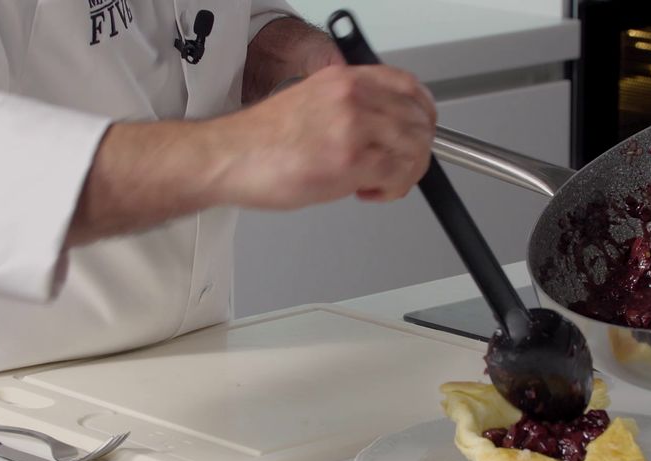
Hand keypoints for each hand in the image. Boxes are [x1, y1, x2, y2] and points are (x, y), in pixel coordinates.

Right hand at [209, 64, 435, 209]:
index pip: (408, 86)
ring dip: (405, 174)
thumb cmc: (260, 141)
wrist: (227, 157)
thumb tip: (380, 131)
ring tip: (379, 184)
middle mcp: (351, 97)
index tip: (421, 132)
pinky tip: (368, 192)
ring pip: (413, 150)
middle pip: (417, 121)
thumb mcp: (311, 104)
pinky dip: (392, 191)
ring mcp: (352, 127)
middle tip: (398, 169)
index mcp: (343, 79)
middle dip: (415, 152)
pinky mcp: (349, 160)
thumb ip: (349, 109)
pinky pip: (397, 175)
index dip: (423, 113)